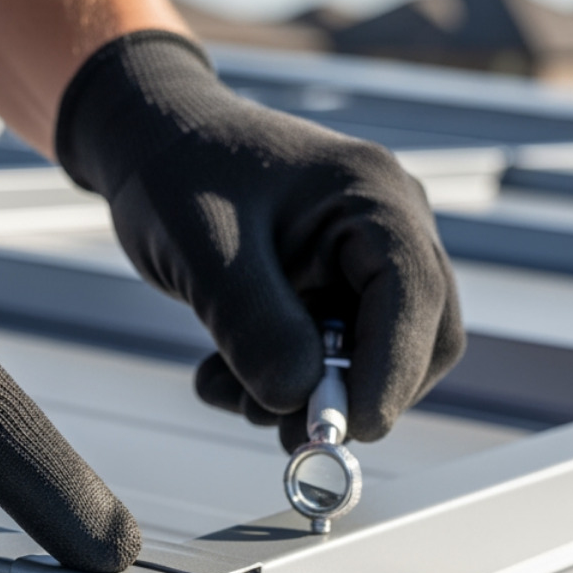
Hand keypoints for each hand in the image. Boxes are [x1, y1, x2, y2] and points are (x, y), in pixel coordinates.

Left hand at [56, 31, 464, 449]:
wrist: (151, 141)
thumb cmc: (177, 172)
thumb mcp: (202, 250)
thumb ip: (252, 324)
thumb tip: (297, 400)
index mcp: (373, 195)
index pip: (415, 296)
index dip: (392, 372)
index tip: (347, 429)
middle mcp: (388, 226)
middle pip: (420, 338)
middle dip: (355, 393)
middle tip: (284, 431)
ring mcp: (366, 259)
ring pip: (374, 359)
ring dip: (307, 396)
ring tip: (226, 389)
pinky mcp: (337, 288)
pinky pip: (334, 356)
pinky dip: (285, 382)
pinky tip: (223, 374)